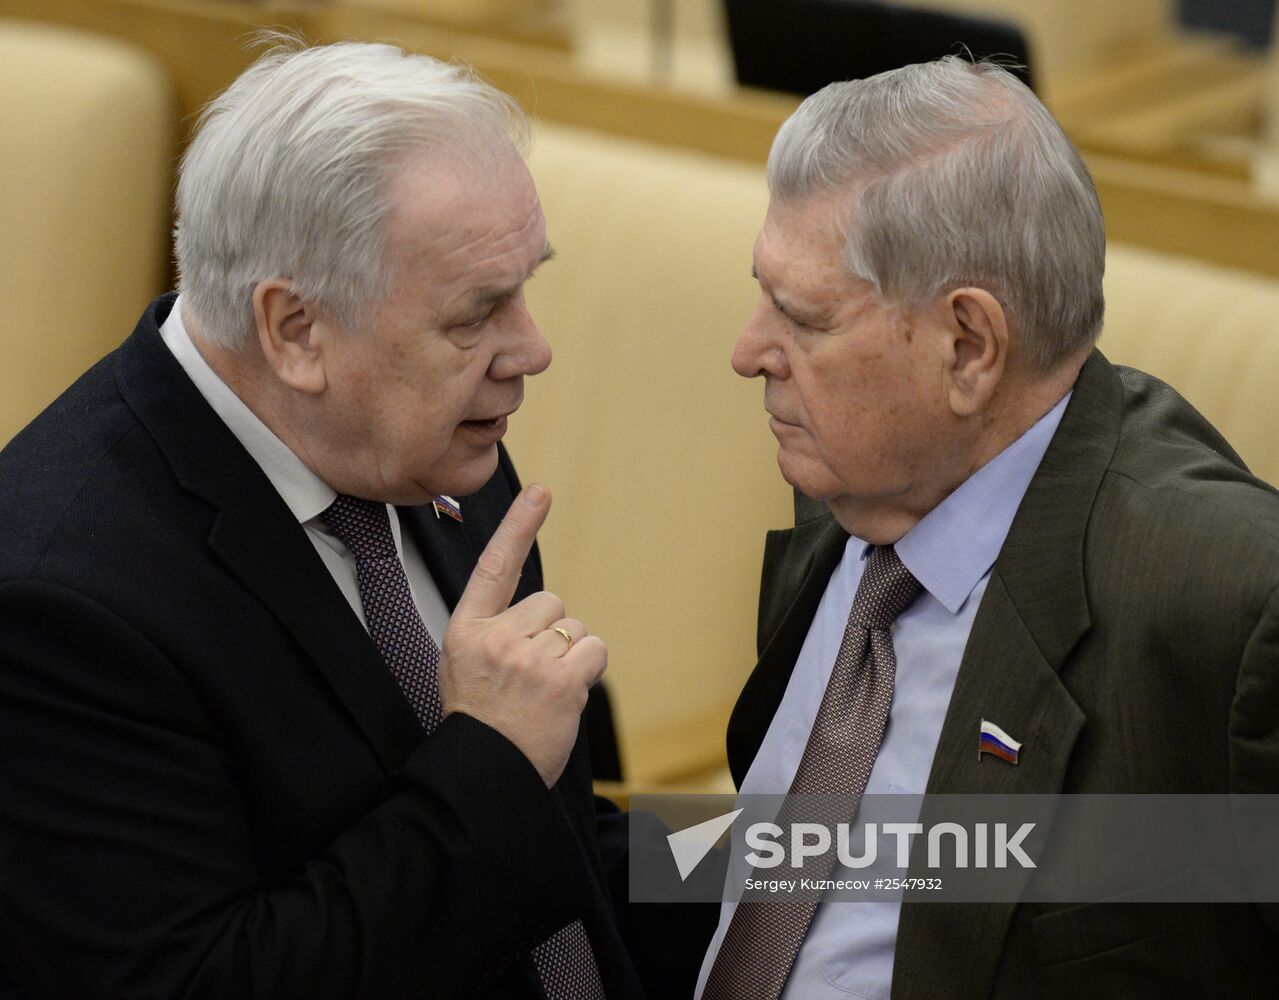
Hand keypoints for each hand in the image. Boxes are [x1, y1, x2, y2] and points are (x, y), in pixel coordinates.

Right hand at [439, 485, 606, 786]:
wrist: (484, 771)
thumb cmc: (480, 718)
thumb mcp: (465, 662)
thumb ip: (495, 628)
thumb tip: (541, 608)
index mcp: (467, 628)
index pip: (496, 566)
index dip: (519, 525)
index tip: (540, 491)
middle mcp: (496, 637)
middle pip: (550, 603)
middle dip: (550, 634)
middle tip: (528, 674)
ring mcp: (529, 658)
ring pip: (575, 628)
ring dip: (569, 656)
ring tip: (541, 691)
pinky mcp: (560, 680)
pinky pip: (594, 650)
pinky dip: (587, 670)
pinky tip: (562, 696)